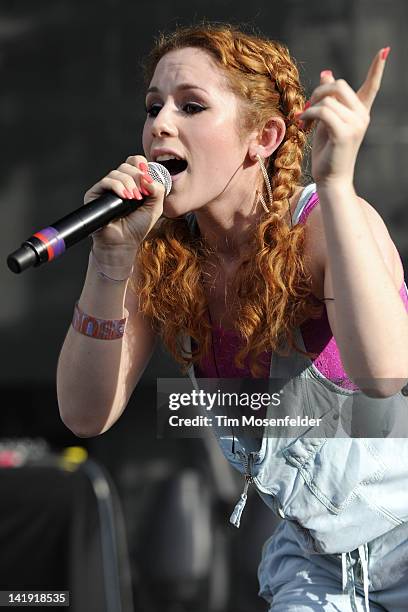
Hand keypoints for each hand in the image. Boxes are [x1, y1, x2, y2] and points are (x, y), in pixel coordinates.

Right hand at [84, 155, 164, 257]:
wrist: (123, 243)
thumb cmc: (137, 227)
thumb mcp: (156, 207)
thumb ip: (158, 190)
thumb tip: (148, 177)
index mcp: (132, 183)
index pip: (135, 162)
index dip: (142, 165)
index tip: (148, 177)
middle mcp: (118, 183)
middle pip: (127, 165)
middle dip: (137, 177)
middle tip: (142, 193)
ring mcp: (106, 188)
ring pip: (118, 172)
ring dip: (129, 184)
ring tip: (135, 199)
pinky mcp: (95, 194)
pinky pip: (107, 181)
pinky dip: (118, 186)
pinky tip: (125, 197)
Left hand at [297, 47, 389, 186]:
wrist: (330, 178)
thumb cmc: (328, 152)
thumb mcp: (326, 121)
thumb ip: (328, 98)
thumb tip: (326, 73)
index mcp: (361, 112)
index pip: (372, 86)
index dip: (377, 68)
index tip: (385, 50)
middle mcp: (362, 116)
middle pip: (339, 85)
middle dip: (319, 92)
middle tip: (307, 107)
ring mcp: (355, 124)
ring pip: (328, 99)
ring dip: (310, 107)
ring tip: (303, 120)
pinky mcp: (344, 133)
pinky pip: (322, 112)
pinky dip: (308, 115)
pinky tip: (303, 123)